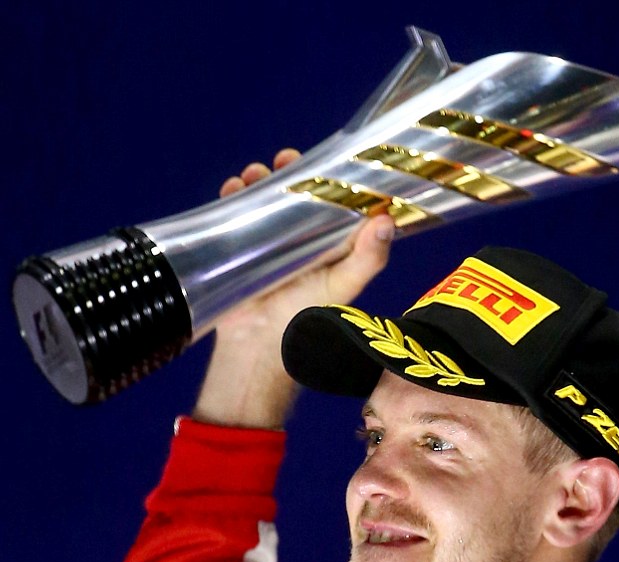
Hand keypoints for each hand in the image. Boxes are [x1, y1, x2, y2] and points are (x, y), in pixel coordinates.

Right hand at [192, 149, 394, 428]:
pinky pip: (235, 212)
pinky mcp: (240, 246)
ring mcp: (268, 240)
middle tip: (284, 160)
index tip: (326, 160)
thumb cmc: (306, 318)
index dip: (330, 177)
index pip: (332, 200)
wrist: (258, 345)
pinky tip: (232, 189)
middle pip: (295, 192)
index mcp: (329, 243)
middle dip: (288, 171)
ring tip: (252, 175)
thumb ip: (367, 259)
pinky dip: (232, 195)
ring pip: (264, 197)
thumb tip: (386, 220)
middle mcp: (300, 238)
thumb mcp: (343, 286)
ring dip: (258, 178)